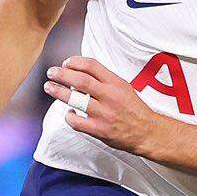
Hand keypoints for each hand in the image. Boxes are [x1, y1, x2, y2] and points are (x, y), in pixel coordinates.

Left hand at [44, 57, 166, 155]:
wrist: (147, 132)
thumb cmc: (133, 109)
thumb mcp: (123, 87)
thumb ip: (104, 80)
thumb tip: (79, 71)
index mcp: (116, 83)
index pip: (92, 66)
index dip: (75, 62)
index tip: (66, 63)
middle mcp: (110, 96)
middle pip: (81, 80)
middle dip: (62, 74)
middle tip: (51, 72)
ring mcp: (104, 113)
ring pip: (76, 100)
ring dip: (59, 92)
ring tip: (49, 87)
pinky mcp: (100, 130)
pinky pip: (77, 122)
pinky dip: (69, 117)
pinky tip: (69, 113)